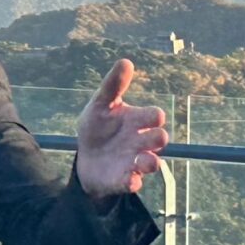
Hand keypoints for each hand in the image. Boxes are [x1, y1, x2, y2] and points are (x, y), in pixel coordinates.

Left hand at [75, 58, 168, 196]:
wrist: (86, 157)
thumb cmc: (98, 128)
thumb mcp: (100, 105)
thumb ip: (112, 85)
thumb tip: (126, 61)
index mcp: (137, 121)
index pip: (153, 116)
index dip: (154, 116)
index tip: (154, 116)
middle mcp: (140, 141)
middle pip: (158, 139)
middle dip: (157, 138)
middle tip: (155, 137)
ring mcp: (134, 161)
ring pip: (151, 163)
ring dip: (151, 163)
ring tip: (147, 161)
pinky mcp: (123, 179)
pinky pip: (133, 183)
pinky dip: (133, 182)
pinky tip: (131, 180)